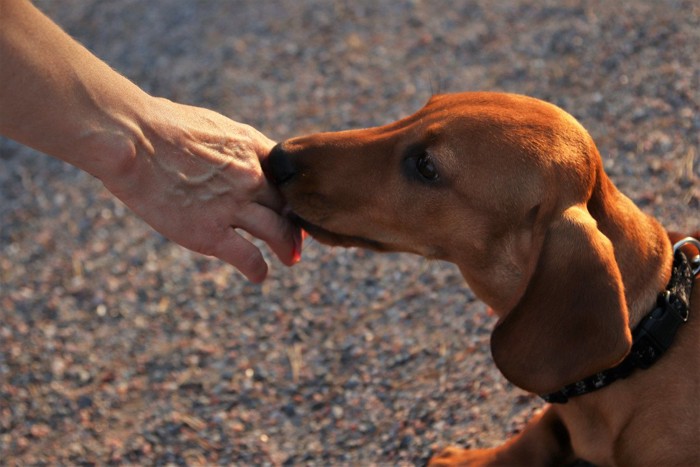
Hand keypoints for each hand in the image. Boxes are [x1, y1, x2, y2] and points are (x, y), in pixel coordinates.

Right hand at [97, 97, 301, 282]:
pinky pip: (248, 257)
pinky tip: (259, 276)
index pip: (288, 174)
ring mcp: (234, 206)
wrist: (132, 138)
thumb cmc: (157, 125)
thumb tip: (223, 152)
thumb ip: (226, 145)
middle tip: (298, 237)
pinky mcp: (211, 233)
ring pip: (278, 233)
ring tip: (291, 258)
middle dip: (296, 223)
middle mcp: (251, 176)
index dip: (295, 193)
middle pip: (288, 205)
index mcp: (250, 146)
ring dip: (288, 248)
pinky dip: (258, 269)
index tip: (295, 205)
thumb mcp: (208, 123)